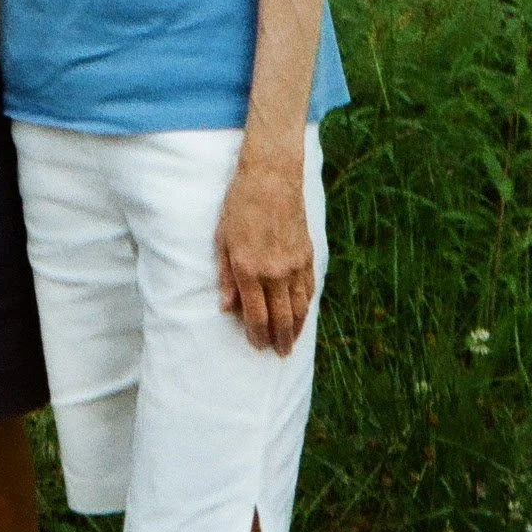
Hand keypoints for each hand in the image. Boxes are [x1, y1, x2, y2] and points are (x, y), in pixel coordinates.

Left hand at [216, 150, 316, 355]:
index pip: (256, 315)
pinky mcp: (307, 256)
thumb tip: (227, 308)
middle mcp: (273, 272)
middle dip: (279, 340)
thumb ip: (225, 276)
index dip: (257, 335)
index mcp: (248, 268)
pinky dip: (306, 307)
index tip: (257, 346)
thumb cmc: (239, 205)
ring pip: (298, 308)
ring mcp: (293, 265)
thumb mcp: (222, 239)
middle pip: (280, 318)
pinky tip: (302, 315)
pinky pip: (309, 290)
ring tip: (291, 343)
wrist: (271, 179)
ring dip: (296, 329)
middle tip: (279, 353)